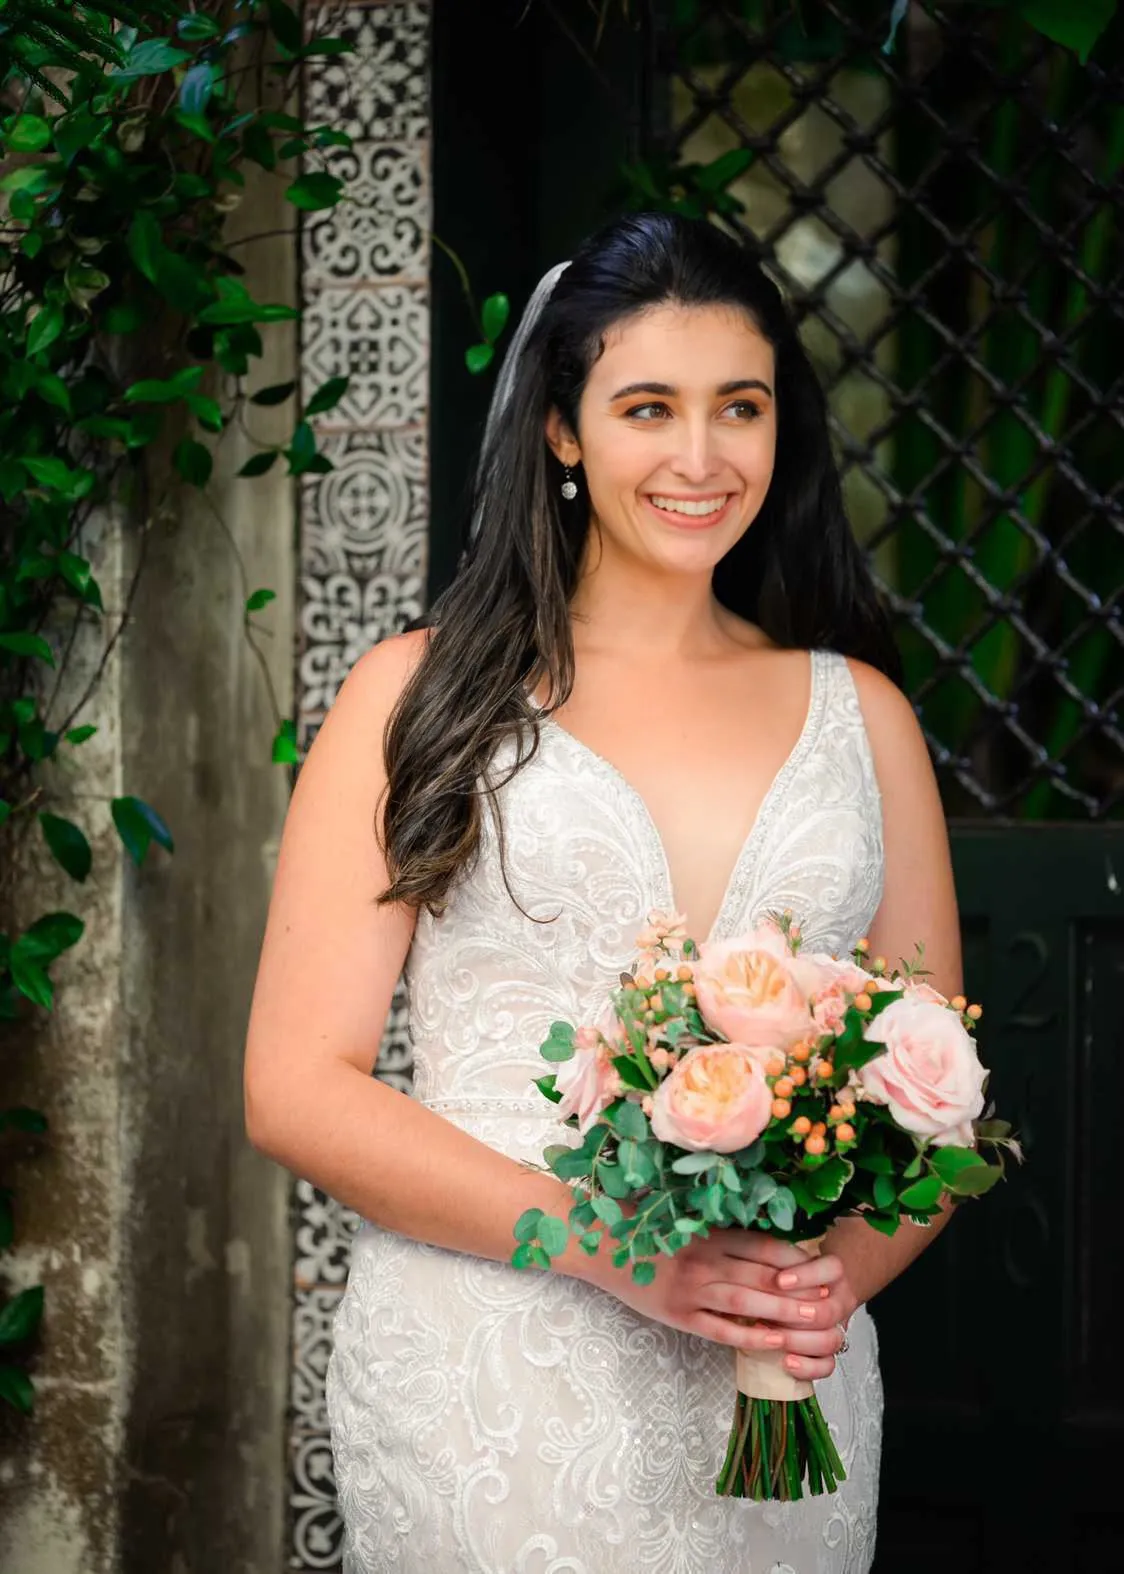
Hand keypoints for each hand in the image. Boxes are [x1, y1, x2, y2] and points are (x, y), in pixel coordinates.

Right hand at [574, 1228, 856, 1380]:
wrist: (600, 1243)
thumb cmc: (645, 1227)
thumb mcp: (686, 1219)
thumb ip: (722, 1230)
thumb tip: (765, 1243)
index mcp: (710, 1233)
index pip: (765, 1246)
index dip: (798, 1260)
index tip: (823, 1270)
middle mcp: (705, 1259)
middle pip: (762, 1275)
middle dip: (800, 1289)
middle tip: (830, 1302)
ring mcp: (692, 1289)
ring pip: (746, 1303)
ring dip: (781, 1312)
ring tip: (811, 1322)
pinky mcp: (678, 1315)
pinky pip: (719, 1329)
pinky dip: (747, 1336)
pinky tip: (771, 1342)